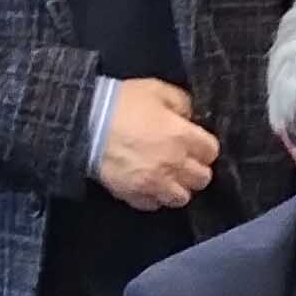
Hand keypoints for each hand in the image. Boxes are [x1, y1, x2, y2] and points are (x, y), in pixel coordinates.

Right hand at [96, 77, 217, 208]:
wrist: (84, 124)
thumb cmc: (120, 103)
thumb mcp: (156, 90)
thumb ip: (181, 102)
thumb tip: (189, 115)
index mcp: (182, 136)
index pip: (211, 152)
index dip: (204, 147)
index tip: (195, 143)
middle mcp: (173, 164)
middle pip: (202, 178)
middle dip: (196, 169)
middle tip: (183, 161)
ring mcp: (154, 183)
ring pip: (181, 198)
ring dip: (177, 187)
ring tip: (167, 176)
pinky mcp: (134, 194)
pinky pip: (153, 205)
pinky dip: (153, 197)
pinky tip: (147, 184)